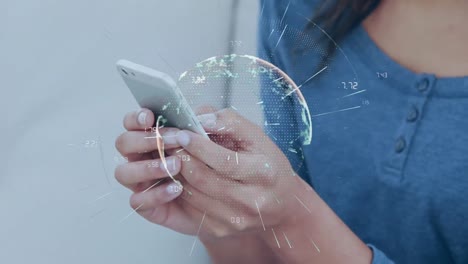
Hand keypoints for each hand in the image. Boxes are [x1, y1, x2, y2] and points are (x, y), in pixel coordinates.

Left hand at [115, 107, 309, 239]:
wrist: (281, 204)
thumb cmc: (267, 165)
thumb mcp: (258, 137)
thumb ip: (230, 122)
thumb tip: (200, 119)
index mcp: (264, 173)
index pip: (224, 160)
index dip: (199, 146)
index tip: (182, 133)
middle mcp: (252, 201)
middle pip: (204, 179)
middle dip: (182, 158)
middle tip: (169, 143)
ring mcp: (235, 219)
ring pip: (193, 195)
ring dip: (177, 174)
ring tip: (171, 157)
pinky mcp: (221, 230)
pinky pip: (191, 208)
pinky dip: (181, 190)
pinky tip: (179, 177)